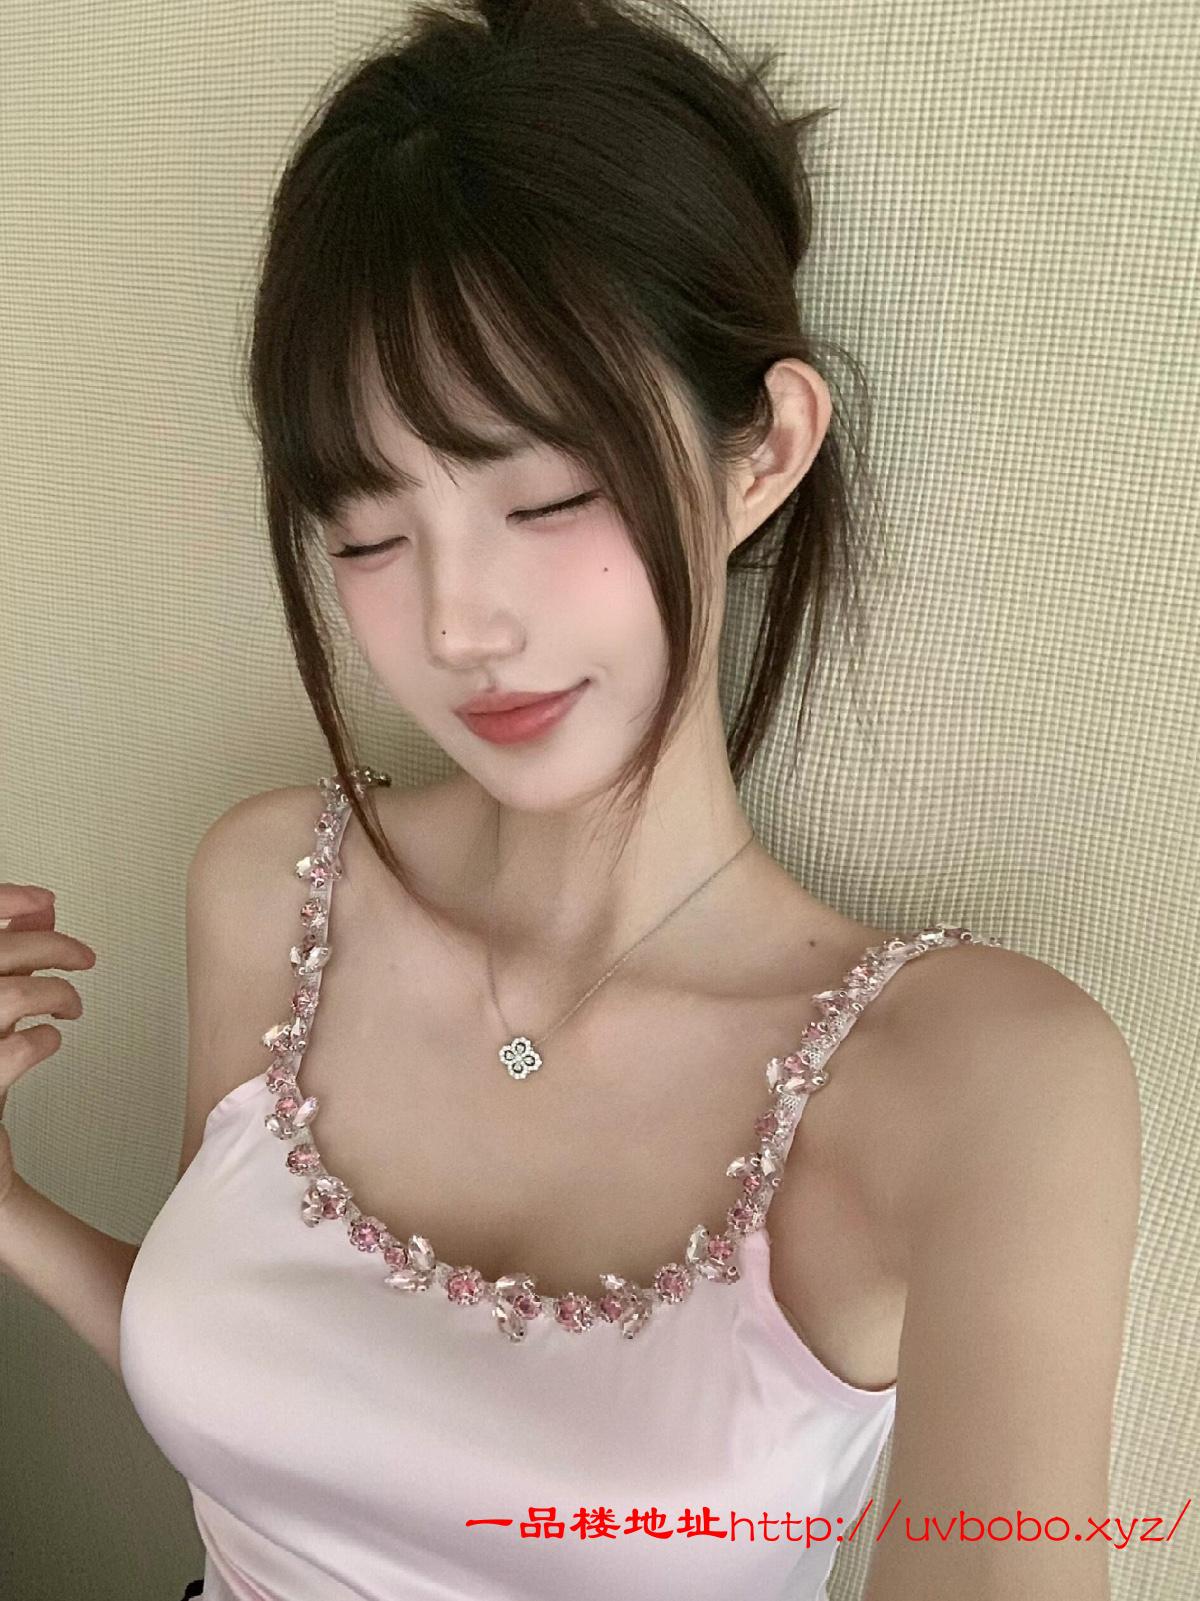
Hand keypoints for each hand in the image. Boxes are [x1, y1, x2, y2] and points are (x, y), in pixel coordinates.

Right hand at [0, 884, 95, 1209]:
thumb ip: (12, 962)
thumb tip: (42, 911)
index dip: (5, 901)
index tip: (45, 900)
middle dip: (49, 947)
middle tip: (84, 956)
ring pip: (5, 995)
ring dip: (53, 993)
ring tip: (71, 1006)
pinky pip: (12, 1051)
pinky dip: (43, 1039)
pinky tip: (51, 1041)